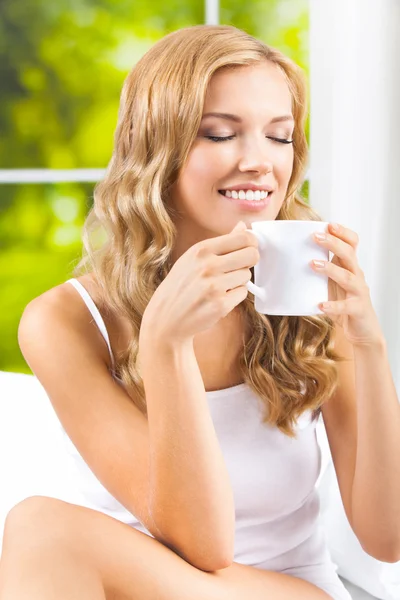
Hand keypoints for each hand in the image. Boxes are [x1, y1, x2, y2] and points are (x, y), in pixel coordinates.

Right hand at [140, 221, 258, 344]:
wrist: (166, 317)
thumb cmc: (180, 286)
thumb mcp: (193, 258)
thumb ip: (220, 243)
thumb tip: (242, 226)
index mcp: (201, 250)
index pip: (243, 238)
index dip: (251, 243)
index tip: (249, 248)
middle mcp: (207, 266)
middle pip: (251, 255)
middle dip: (250, 261)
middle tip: (239, 267)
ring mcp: (214, 286)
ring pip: (247, 275)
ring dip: (239, 280)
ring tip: (221, 285)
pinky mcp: (220, 305)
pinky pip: (243, 293)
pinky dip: (235, 296)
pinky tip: (219, 297)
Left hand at [310, 222, 384, 346]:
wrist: (361, 331)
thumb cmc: (342, 303)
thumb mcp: (330, 284)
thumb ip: (318, 271)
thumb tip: (289, 259)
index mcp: (349, 267)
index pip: (352, 243)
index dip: (342, 233)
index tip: (328, 224)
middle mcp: (357, 276)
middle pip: (349, 254)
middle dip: (333, 243)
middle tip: (315, 237)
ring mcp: (359, 292)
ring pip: (348, 276)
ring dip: (331, 269)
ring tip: (313, 264)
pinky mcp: (357, 309)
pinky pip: (346, 306)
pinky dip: (333, 305)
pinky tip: (321, 305)